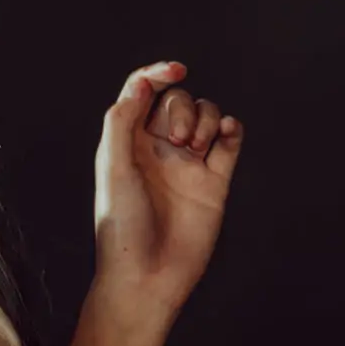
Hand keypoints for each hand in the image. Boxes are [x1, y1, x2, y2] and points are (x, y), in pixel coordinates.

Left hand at [92, 58, 243, 313]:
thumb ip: (122, 121)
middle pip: (178, 101)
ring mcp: (188, 165)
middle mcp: (158, 150)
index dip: (158, 73)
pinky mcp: (214, 182)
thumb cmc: (123, 226)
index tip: (175, 70)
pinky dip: (231, 129)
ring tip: (196, 150)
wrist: (148, 275)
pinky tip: (226, 134)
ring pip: (207, 116)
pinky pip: (229, 142)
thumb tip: (141, 83)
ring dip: (207, 120)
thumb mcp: (112, 168)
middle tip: (179, 142)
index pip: (142, 92)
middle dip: (184, 109)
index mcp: (128, 143)